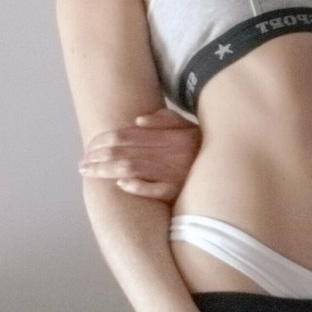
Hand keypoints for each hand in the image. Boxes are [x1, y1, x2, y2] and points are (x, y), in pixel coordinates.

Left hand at [78, 108, 200, 201]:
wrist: (230, 167)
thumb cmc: (204, 147)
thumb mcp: (188, 126)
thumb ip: (166, 120)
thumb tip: (138, 121)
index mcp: (168, 135)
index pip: (127, 135)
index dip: (103, 141)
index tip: (88, 148)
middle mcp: (169, 152)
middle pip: (124, 152)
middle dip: (98, 158)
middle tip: (81, 165)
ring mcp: (173, 172)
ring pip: (132, 169)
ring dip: (107, 171)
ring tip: (89, 173)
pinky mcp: (179, 191)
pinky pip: (154, 189)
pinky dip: (137, 186)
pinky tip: (120, 184)